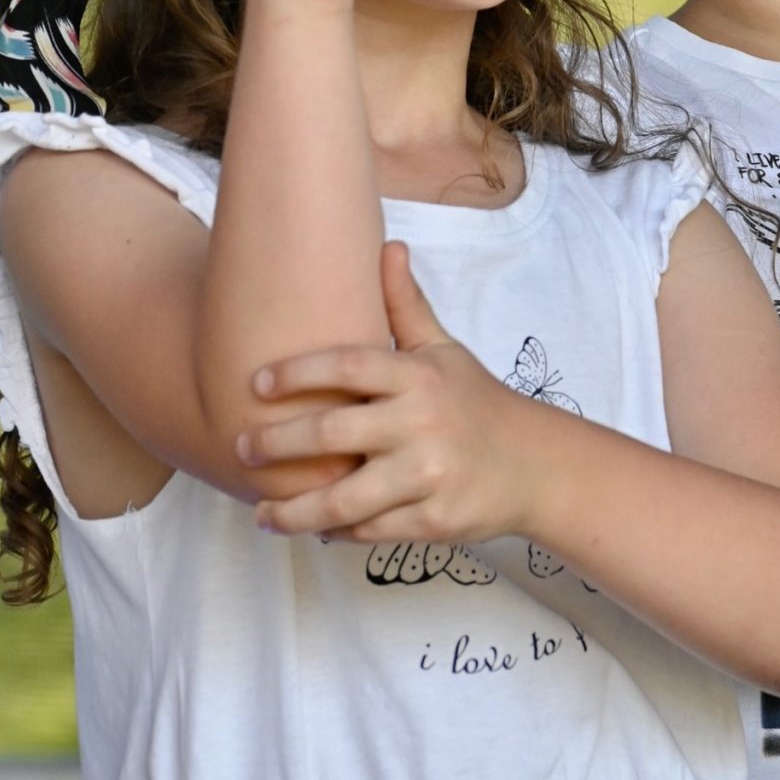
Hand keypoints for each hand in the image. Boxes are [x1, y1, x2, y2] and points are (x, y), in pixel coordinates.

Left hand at [242, 242, 543, 543]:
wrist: (536, 466)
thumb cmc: (477, 404)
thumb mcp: (445, 351)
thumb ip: (407, 306)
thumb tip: (388, 246)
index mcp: (419, 377)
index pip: (348, 365)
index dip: (297, 372)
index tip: (255, 383)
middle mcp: (421, 425)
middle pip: (330, 434)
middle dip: (276, 444)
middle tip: (242, 449)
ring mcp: (427, 476)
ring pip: (343, 500)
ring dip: (293, 511)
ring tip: (262, 514)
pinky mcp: (433, 521)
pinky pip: (370, 531)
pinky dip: (336, 532)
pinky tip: (314, 527)